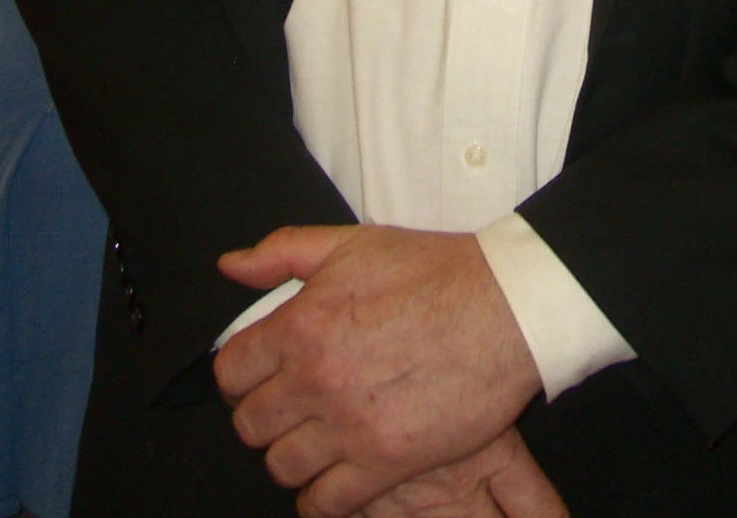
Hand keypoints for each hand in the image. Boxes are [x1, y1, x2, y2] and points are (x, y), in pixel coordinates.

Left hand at [213, 225, 542, 517]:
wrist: (505, 307)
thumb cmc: (436, 272)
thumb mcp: (353, 243)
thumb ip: (282, 251)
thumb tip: (231, 267)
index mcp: (302, 325)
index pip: (231, 371)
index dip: (243, 373)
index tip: (261, 374)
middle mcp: (316, 379)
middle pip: (249, 424)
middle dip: (266, 414)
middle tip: (292, 405)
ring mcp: (349, 426)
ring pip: (281, 467)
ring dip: (293, 454)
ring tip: (316, 437)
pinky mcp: (385, 463)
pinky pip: (324, 502)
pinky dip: (321, 496)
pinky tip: (335, 475)